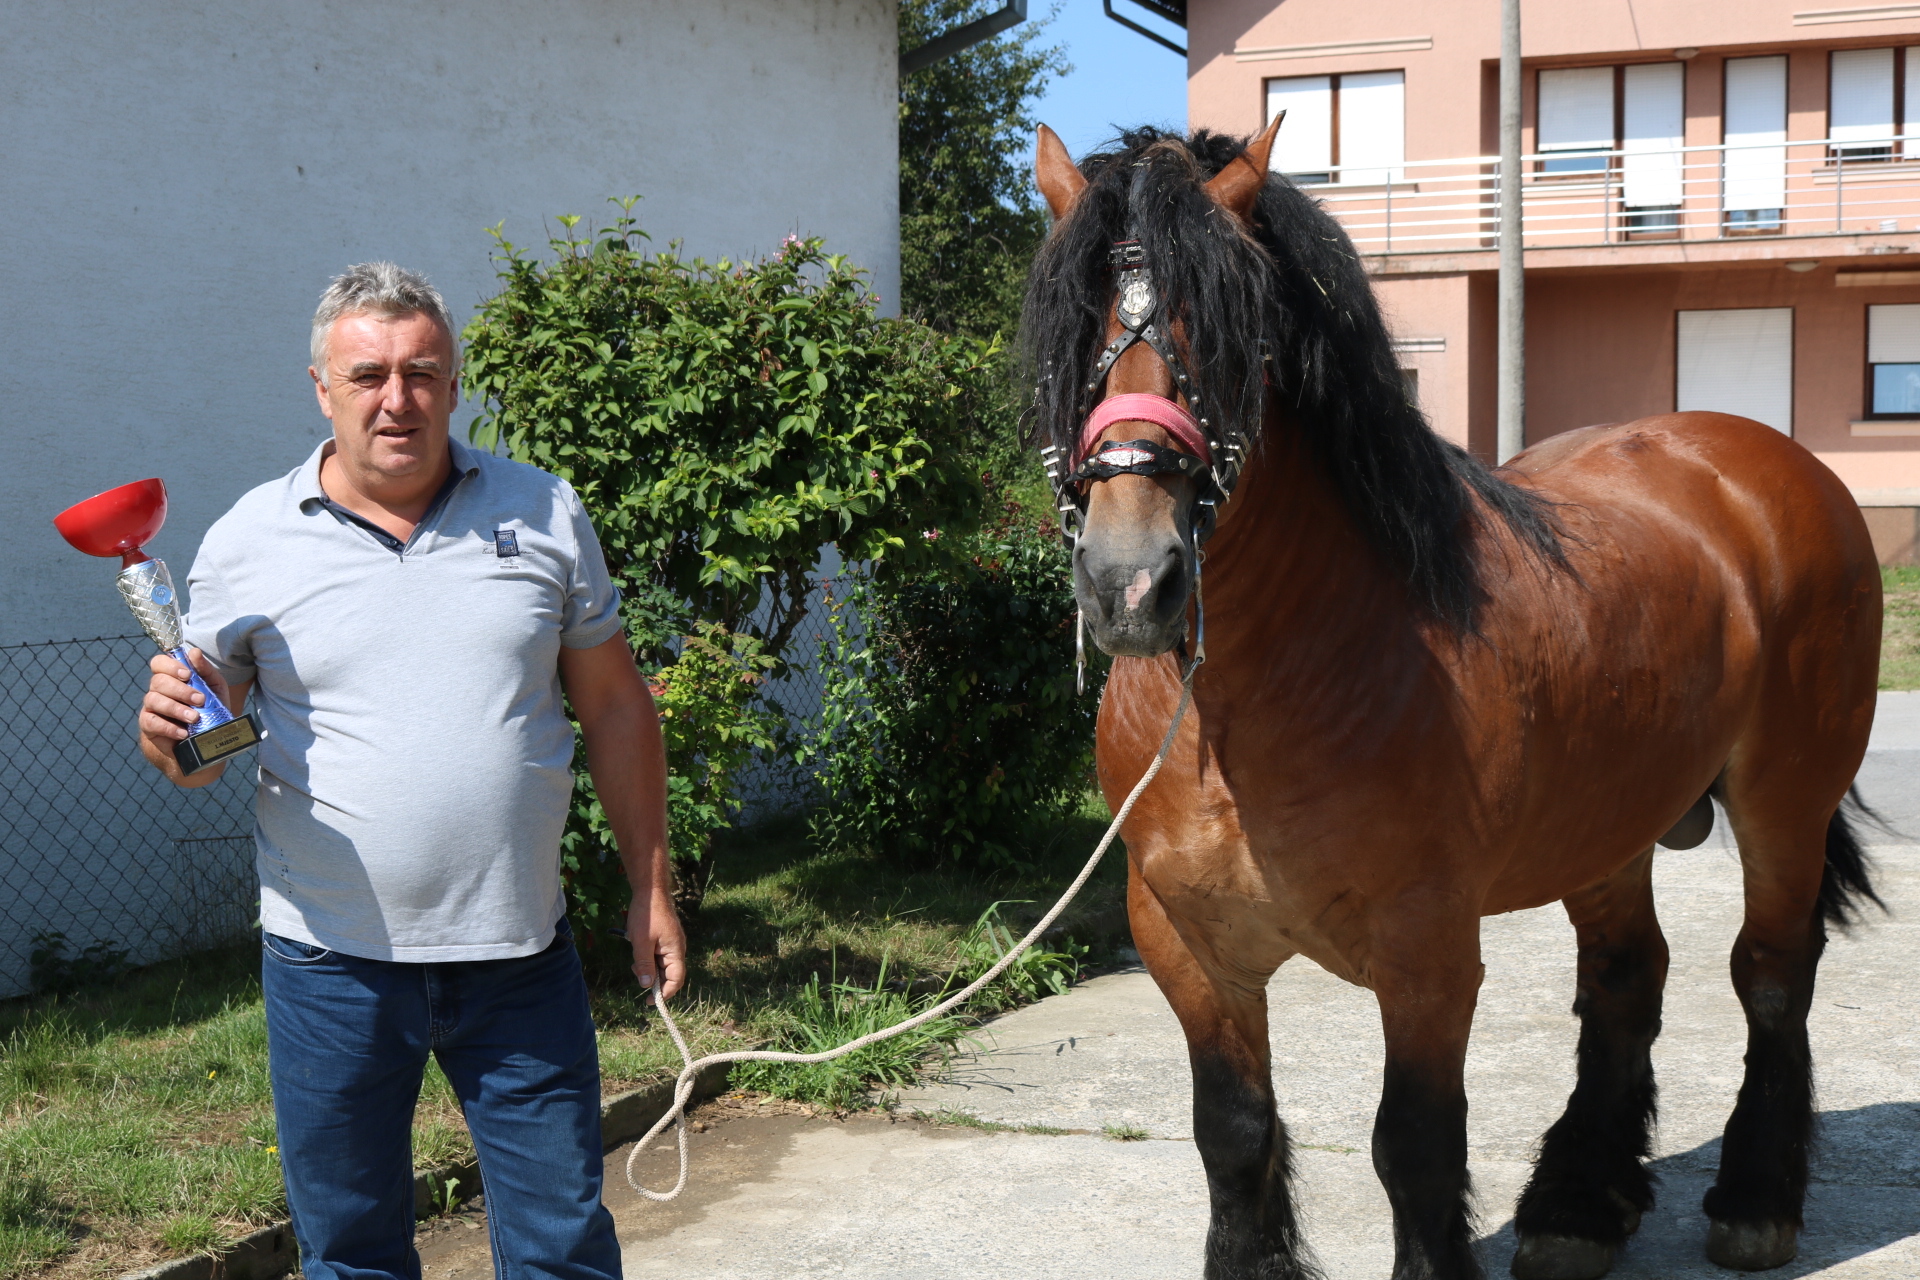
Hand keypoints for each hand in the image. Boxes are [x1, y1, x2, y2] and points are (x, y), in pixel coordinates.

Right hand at [138, 648, 234, 783]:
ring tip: (194, 718)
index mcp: (172, 678)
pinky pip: (151, 722)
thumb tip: (194, 652)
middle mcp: (158, 690)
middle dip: (180, 690)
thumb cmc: (209, 711)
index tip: (187, 674)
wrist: (203, 743)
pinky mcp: (148, 726)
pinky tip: (183, 732)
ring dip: (176, 708)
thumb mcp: (215, 690)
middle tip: (200, 700)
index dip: (170, 665)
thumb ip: (206, 671)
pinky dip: (168, 727)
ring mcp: (151, 708)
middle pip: (158, 681)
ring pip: (153, 700)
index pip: (159, 663)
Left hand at [626, 886, 687, 1000]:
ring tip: (634, 962)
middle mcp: (677, 948)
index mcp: (676, 950)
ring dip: (650, 969)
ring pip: (663, 965)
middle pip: (670, 974)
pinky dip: (649, 959)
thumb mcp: (641, 942)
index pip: (676, 979)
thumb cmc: (646, 914)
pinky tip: (638, 952)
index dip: (665, 993)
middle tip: (636, 975)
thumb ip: (644, 965)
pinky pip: (660, 955)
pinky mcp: (665, 938)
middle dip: (654, 980)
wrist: (650, 890)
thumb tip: (646, 986)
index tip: (650, 1001)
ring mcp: (672, 943)